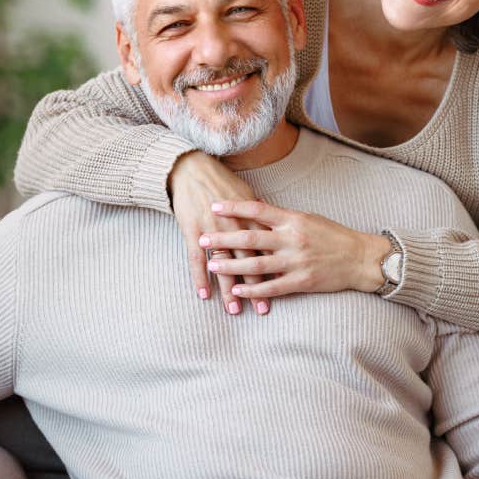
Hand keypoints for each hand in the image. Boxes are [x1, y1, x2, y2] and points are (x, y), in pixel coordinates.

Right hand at [168, 151, 271, 314]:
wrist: (193, 169)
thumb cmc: (222, 182)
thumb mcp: (247, 196)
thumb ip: (262, 217)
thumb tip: (278, 228)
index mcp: (252, 218)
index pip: (268, 250)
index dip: (276, 270)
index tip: (285, 289)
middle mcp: (235, 225)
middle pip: (248, 261)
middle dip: (255, 288)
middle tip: (261, 310)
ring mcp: (213, 229)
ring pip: (223, 265)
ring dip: (228, 289)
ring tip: (233, 309)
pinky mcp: (193, 230)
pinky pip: (196, 258)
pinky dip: (199, 277)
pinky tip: (203, 294)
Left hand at [200, 200, 390, 298]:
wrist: (360, 258)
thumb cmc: (333, 236)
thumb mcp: (308, 218)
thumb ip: (281, 215)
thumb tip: (256, 203)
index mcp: (294, 220)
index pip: (258, 210)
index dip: (234, 207)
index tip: (214, 205)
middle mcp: (293, 239)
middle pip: (250, 239)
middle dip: (223, 239)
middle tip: (202, 237)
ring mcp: (297, 262)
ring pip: (257, 265)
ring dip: (232, 266)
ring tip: (212, 265)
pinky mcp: (302, 281)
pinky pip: (273, 287)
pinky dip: (253, 290)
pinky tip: (237, 290)